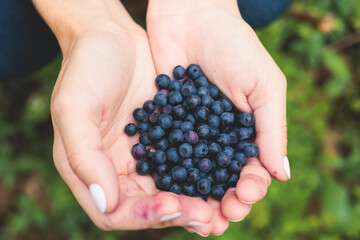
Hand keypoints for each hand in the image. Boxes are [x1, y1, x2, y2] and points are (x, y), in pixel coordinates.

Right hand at [48, 2, 213, 230]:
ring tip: (223, 208)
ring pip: (172, 190)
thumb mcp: (75, 107)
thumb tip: (106, 202)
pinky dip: (203, 174)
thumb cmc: (86, 68)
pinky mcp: (167, 138)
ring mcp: (145, 155)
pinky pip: (186, 162)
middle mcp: (119, 169)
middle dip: (178, 213)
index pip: (114, 211)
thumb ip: (84, 156)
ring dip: (197, 202)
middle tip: (208, 216)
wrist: (112, 36)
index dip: (143, 216)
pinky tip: (224, 177)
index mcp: (92, 169)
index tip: (173, 205)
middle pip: (149, 207)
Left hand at [147, 0, 289, 234]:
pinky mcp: (164, 123)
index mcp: (246, 131)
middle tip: (219, 218)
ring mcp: (190, 132)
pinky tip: (165, 189)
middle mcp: (217, 137)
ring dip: (194, 196)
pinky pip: (165, 153)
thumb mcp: (264, 83)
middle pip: (221, 179)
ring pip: (193, 173)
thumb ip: (273, 127)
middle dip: (222, 200)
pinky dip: (167, 173)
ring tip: (193, 214)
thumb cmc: (234, 45)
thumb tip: (281, 175)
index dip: (250, 187)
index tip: (245, 197)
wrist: (191, 15)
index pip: (251, 169)